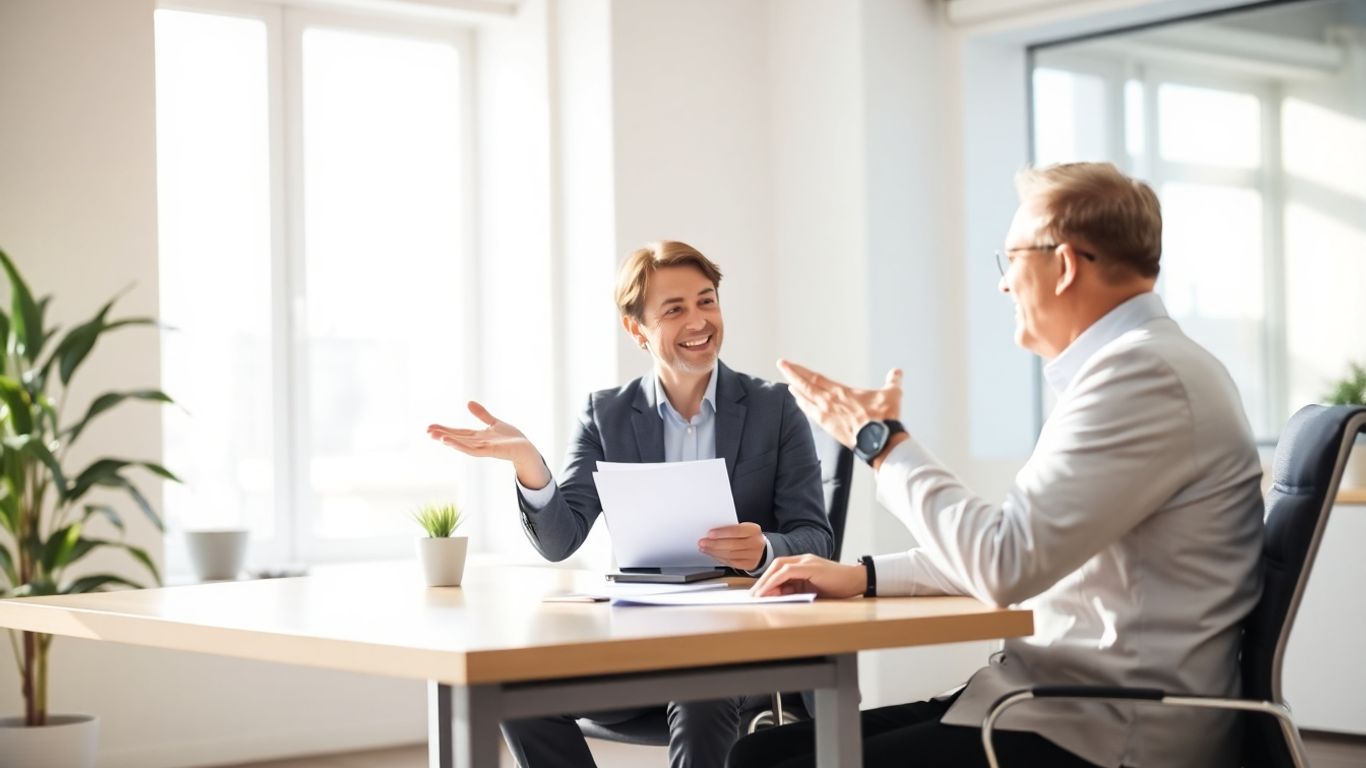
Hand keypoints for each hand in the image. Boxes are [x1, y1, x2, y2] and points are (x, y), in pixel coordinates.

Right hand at [427, 401, 549, 488]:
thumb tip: (468, 403)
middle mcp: (478, 442)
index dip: (444, 429)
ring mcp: (483, 447)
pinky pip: (474, 449)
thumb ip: (481, 414)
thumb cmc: (512, 438)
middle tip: (427, 431)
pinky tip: (454, 441)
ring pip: (463, 444)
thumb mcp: (494, 423)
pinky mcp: (490, 451)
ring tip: (437, 436)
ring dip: (450, 440)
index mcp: (477, 436)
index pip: (458, 432)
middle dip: (442, 434)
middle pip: (457, 438)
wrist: (526, 448)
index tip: (429, 427)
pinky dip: (462, 445)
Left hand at [699, 523, 765, 570]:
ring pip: (730, 555)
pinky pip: (731, 562)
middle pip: (732, 545)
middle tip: (702, 542)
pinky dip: (719, 558)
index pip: (737, 531)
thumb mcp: (743, 528)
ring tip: (704, 548)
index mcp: (754, 530)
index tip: (709, 534)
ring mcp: (753, 556)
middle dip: (715, 544)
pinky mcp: (749, 565)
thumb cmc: (746, 535)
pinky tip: (712, 554)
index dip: (722, 533)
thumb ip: (730, 529)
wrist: (760, 548)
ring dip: (714, 552)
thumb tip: (711, 533)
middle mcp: (756, 543)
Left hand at [750, 554, 866, 597]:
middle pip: (776, 565)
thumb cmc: (838, 587)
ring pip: (779, 567)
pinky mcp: (811, 566)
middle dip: (762, 580)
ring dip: (766, 581)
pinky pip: (787, 572)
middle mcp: (803, 559)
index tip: (758, 594)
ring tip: (758, 595)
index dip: (767, 580)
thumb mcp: (812, 590)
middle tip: (753, 595)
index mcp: (803, 564)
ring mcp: (807, 561)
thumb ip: (796, 590)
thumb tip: (777, 597)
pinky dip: (775, 581)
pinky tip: (768, 591)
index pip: (779, 568)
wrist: (857, 580)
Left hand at [776, 360, 901, 449]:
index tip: (787, 363)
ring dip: (796, 392)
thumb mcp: (892, 394)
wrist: (881, 442)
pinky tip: (799, 404)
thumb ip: (893, 381)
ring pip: (806, 400)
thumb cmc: (885, 417)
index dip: (799, 370)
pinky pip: (812, 416)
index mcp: (841, 392)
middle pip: (805, 386)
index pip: (815, 378)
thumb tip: (897, 372)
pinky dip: (803, 407)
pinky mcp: (830, 429)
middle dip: (791, 375)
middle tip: (780, 365)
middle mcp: (830, 402)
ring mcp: (828, 417)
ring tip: (788, 386)